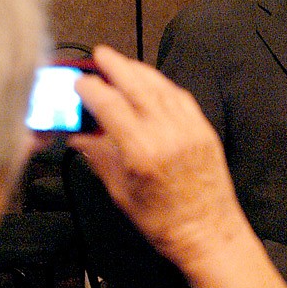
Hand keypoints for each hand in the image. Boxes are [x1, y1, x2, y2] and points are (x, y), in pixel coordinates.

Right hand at [71, 45, 285, 287]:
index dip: (91, 89)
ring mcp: (190, 129)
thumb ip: (99, 158)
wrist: (209, 234)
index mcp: (142, 151)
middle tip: (101, 54)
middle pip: (137, 85)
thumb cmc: (164, 223)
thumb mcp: (122, 193)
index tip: (79, 83)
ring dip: (139, 71)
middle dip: (116, 66)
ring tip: (122, 63)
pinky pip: (181, 97)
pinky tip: (151, 82)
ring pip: (161, 86)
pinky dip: (163, 85)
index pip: (110, 105)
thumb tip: (78, 136)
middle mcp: (168, 133)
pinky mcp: (205, 130)